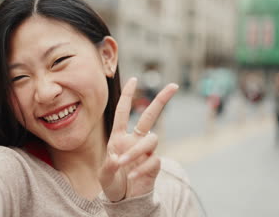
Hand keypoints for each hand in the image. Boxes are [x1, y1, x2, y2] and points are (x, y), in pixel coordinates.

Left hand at [98, 78, 177, 201]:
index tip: (133, 79)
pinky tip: (132, 177)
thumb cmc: (113, 183)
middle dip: (162, 100)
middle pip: (150, 116)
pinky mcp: (155, 165)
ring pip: (151, 140)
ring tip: (123, 164)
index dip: (127, 95)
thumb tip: (117, 158)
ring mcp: (146, 152)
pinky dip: (141, 168)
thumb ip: (108, 166)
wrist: (124, 200)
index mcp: (119, 137)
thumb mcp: (104, 175)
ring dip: (136, 151)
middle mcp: (135, 140)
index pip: (123, 112)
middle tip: (174, 86)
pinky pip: (152, 161)